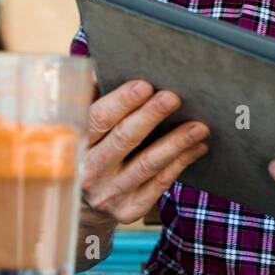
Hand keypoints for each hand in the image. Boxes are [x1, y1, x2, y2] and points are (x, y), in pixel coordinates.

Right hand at [81, 79, 209, 226]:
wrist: (83, 205)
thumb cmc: (90, 148)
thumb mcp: (82, 126)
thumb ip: (92, 98)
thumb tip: (112, 63)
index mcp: (74, 143)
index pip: (97, 119)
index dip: (121, 102)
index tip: (144, 84)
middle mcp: (88, 171)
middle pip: (124, 140)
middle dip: (151, 116)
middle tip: (174, 97)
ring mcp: (108, 193)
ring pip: (147, 165)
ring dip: (176, 143)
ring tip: (199, 126)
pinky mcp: (128, 211)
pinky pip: (159, 185)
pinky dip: (180, 163)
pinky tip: (198, 147)